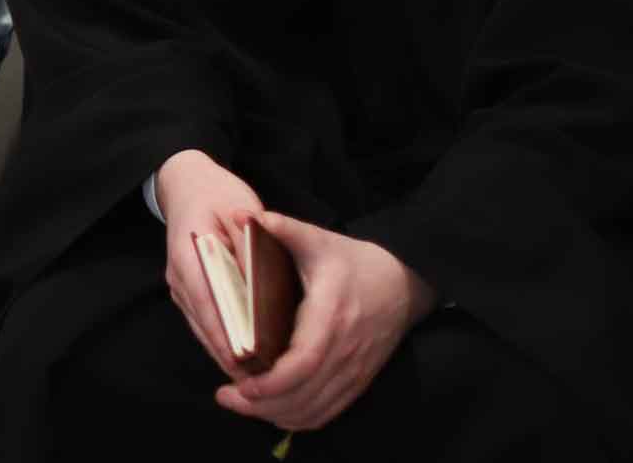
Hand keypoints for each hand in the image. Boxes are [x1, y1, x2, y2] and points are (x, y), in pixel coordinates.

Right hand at [156, 150, 266, 377]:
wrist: (189, 182)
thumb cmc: (217, 194)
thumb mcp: (240, 212)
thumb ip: (249, 248)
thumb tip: (260, 287)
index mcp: (189, 255)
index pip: (207, 303)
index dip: (226, 335)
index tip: (247, 360)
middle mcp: (179, 276)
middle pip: (204, 324)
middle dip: (230, 353)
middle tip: (260, 380)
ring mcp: (180, 286)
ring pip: (203, 328)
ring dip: (226, 351)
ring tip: (256, 377)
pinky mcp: (187, 289)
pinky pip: (205, 320)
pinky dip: (223, 338)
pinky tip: (243, 355)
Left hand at [214, 210, 436, 430]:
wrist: (405, 283)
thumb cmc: (356, 261)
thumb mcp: (320, 240)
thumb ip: (283, 228)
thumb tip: (242, 214)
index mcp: (331, 317)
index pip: (301, 364)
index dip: (270, 382)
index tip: (239, 382)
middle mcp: (344, 352)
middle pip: (302, 396)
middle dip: (261, 405)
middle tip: (227, 396)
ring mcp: (353, 371)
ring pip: (313, 411)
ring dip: (276, 415)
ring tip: (242, 403)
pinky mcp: (357, 381)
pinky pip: (327, 413)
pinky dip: (298, 418)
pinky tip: (273, 410)